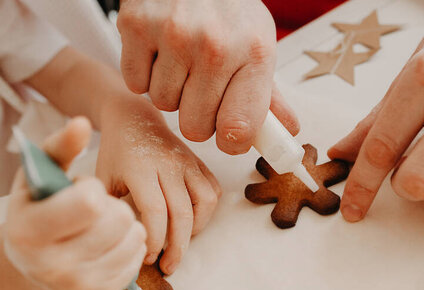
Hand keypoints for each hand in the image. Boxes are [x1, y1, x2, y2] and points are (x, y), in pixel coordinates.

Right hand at [4, 118, 146, 289]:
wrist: (32, 264)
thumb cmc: (38, 209)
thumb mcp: (40, 176)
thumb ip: (61, 147)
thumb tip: (83, 124)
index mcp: (31, 232)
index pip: (91, 202)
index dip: (92, 189)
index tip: (82, 189)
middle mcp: (55, 266)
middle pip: (121, 220)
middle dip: (115, 205)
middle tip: (97, 207)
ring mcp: (82, 285)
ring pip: (136, 238)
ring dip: (128, 223)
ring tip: (105, 223)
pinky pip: (139, 258)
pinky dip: (132, 243)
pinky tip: (112, 240)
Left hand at [96, 97, 220, 274]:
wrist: (133, 118)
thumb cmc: (115, 153)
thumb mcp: (103, 179)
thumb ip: (110, 210)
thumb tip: (119, 247)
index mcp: (140, 169)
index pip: (155, 212)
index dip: (155, 240)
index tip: (147, 259)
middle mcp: (168, 165)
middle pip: (183, 214)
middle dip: (177, 248)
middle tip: (169, 267)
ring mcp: (187, 162)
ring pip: (206, 202)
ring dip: (196, 228)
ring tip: (180, 241)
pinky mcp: (199, 162)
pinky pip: (213, 190)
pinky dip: (207, 211)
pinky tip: (190, 220)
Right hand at [117, 0, 298, 153]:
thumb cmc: (229, 8)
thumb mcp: (257, 44)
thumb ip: (269, 94)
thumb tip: (287, 131)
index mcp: (253, 54)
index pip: (239, 128)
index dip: (231, 142)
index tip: (229, 136)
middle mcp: (216, 46)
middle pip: (195, 127)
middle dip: (197, 116)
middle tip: (202, 89)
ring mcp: (174, 35)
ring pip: (163, 105)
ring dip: (170, 92)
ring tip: (181, 61)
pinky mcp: (138, 25)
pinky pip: (136, 83)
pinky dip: (144, 75)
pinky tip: (160, 52)